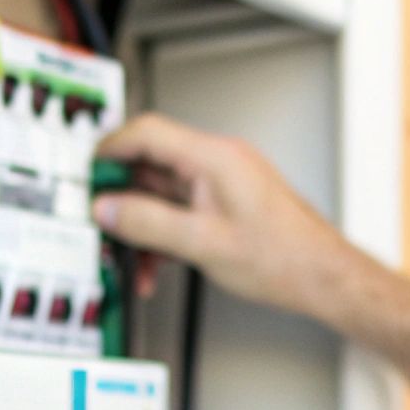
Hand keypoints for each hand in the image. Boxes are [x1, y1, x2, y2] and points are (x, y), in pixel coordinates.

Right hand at [92, 113, 367, 321]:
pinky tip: (157, 264)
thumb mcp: (201, 243)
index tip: (87, 171)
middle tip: (101, 221)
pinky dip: (163, 234)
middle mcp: (219, 162)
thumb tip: (108, 209)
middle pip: (151, 163)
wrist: (322, 277)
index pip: (147, 132)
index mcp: (214, 158)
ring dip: (142, 225)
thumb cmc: (283, 258)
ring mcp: (223, 183)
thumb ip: (147, 223)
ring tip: (131, 257)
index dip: (110, 148)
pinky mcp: (226, 204)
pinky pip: (181, 210)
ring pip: (164, 193)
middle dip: (122, 197)